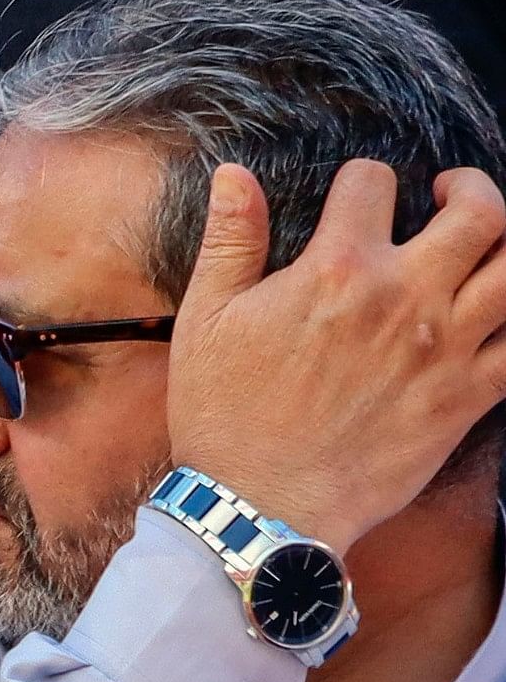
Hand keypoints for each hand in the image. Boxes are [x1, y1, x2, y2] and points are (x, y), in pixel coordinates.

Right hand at [163, 160, 505, 550]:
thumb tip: (234, 175)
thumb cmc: (225, 415)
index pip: (372, 184)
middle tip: (450, 197)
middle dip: (470, 189)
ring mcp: (445, 348)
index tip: (357, 195)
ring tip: (488, 246)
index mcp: (337, 271)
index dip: (362, 179)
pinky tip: (497, 315)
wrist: (260, 505)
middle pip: (480, 213)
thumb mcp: (205, 320)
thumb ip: (229, 240)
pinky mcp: (467, 396)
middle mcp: (403, 299)